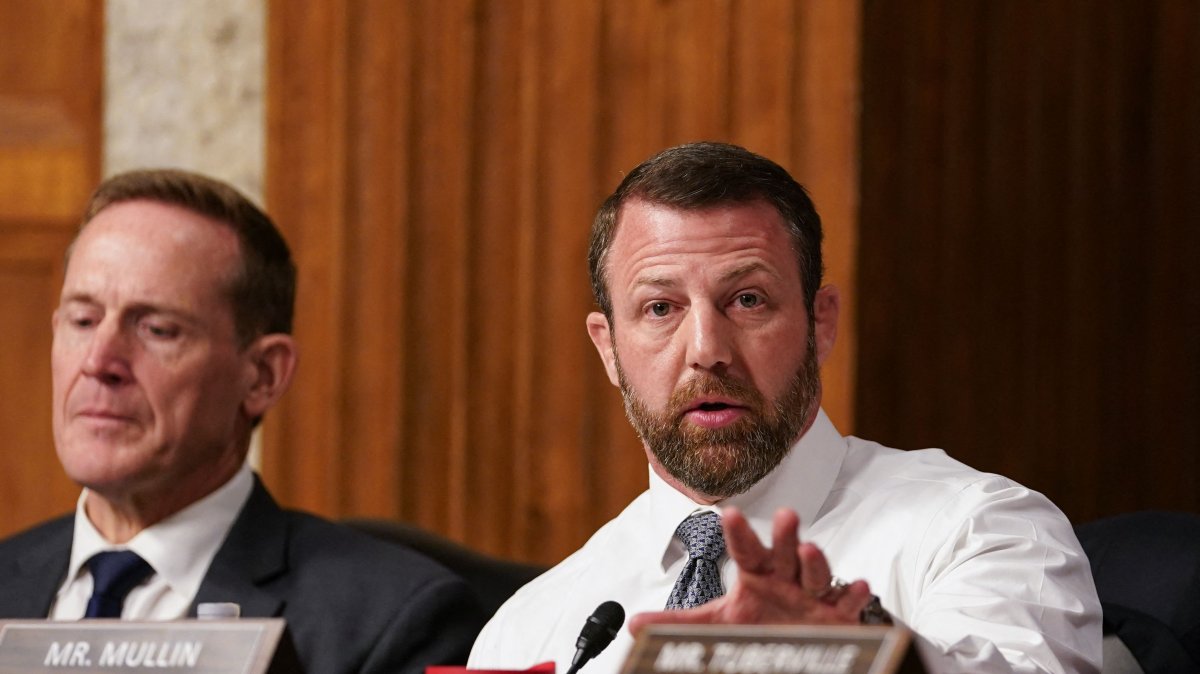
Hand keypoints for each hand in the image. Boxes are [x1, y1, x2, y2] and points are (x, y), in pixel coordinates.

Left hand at [629, 507, 871, 634]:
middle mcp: (786, 578)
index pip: (745, 549)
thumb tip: (634, 626)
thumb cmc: (760, 625)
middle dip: (785, 534)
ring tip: (812, 548)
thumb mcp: (718, 625)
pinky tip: (857, 586)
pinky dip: (853, 594)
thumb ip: (679, 624)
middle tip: (784, 515)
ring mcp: (813, 594)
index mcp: (757, 574)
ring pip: (816, 572)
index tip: (728, 513)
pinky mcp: (837, 615)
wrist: (798, 648)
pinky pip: (848, 601)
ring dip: (816, 560)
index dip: (738, 533)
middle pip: (785, 550)